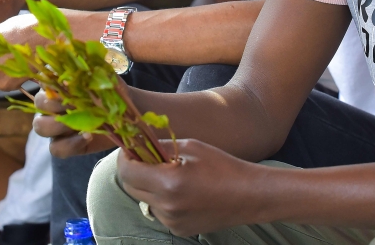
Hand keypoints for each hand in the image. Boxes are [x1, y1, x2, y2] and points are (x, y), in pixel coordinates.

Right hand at [32, 84, 116, 157]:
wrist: (125, 116)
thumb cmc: (112, 94)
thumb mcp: (105, 81)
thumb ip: (92, 76)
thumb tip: (75, 77)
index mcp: (58, 83)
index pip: (45, 79)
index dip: (53, 83)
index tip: (71, 85)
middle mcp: (51, 103)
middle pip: (39, 103)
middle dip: (55, 105)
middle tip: (75, 106)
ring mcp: (53, 125)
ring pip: (40, 126)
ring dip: (58, 125)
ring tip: (80, 125)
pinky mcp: (62, 144)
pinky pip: (55, 148)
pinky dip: (70, 144)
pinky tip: (87, 137)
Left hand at [116, 138, 263, 236]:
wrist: (249, 195)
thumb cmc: (222, 166)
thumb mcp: (190, 147)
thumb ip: (160, 146)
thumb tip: (136, 143)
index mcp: (168, 181)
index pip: (126, 171)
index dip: (125, 157)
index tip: (130, 148)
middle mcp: (167, 205)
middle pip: (130, 187)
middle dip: (133, 170)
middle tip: (145, 157)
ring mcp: (172, 221)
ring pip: (144, 199)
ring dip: (148, 185)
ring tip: (169, 174)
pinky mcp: (179, 230)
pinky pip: (159, 211)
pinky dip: (162, 199)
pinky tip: (181, 190)